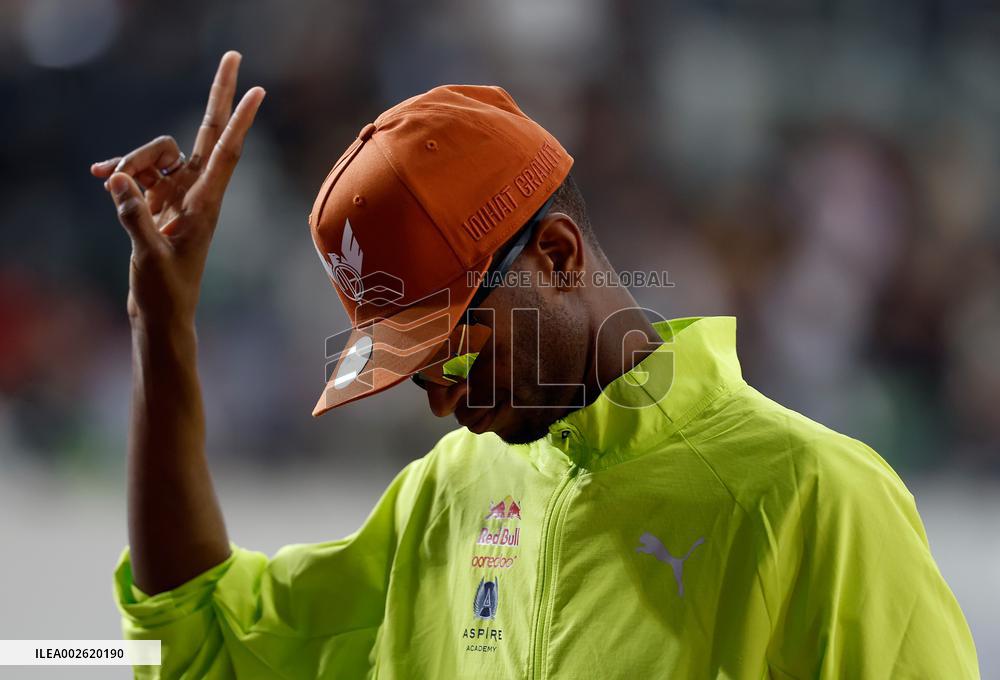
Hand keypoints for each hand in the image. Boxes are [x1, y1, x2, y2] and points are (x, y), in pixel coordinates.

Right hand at [91, 51, 264, 324]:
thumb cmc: (165, 292)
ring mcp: (177, 193)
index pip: (225, 152)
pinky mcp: (158, 201)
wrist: (161, 312)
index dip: (239, 120)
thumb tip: (116, 179)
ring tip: (112, 187)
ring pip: (157, 152)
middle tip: (234, 56)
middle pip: (206, 132)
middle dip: (219, 95)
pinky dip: (119, 171)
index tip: (258, 91)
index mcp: (206, 203)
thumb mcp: (149, 257)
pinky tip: (99, 178)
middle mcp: (196, 191)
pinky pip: (138, 170)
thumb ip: (134, 218)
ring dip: (132, 160)